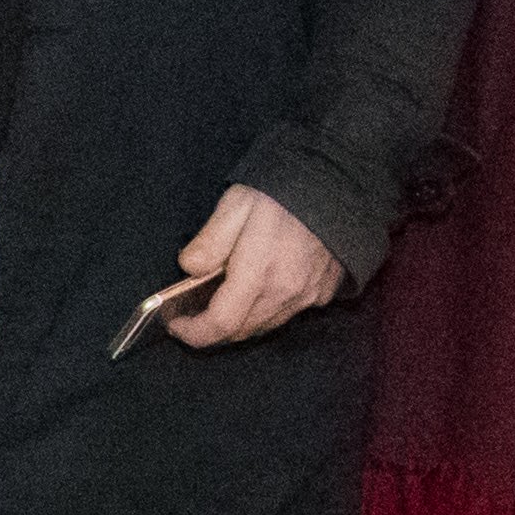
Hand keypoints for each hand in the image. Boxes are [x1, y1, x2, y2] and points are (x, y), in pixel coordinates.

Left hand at [163, 186, 347, 350]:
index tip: (174, 322)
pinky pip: (286, 313)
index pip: (220, 324)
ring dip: (239, 321)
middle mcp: (285, 294)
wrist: (340, 182)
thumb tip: (190, 269)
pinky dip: (265, 310)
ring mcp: (308, 296)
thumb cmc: (284, 191)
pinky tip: (256, 288)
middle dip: (211, 329)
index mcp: (259, 274)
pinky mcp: (323, 292)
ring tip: (220, 299)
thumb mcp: (235, 205)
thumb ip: (209, 242)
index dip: (192, 332)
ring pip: (264, 325)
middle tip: (191, 310)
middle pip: (241, 332)